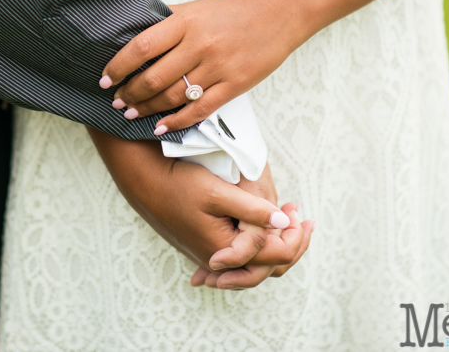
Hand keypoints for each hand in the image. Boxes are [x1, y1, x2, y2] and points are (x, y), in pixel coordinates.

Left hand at [101, 0, 312, 132]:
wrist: (282, 10)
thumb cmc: (237, 6)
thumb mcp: (197, 6)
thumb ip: (169, 21)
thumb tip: (134, 33)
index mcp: (186, 21)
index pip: (141, 47)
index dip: (118, 66)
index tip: (105, 79)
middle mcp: (199, 45)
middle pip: (153, 77)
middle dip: (129, 93)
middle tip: (115, 101)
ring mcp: (218, 67)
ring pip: (173, 96)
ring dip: (147, 108)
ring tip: (131, 113)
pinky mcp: (235, 85)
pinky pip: (200, 109)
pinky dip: (177, 121)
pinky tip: (161, 126)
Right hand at [191, 165, 315, 289]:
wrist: (146, 183)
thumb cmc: (180, 184)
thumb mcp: (219, 193)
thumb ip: (254, 210)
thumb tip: (286, 221)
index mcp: (226, 253)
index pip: (274, 255)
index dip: (293, 234)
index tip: (296, 208)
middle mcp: (220, 263)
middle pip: (269, 266)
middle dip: (292, 242)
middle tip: (303, 216)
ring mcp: (213, 259)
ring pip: (256, 263)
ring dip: (277, 243)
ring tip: (289, 219)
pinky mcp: (209, 249)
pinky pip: (242, 259)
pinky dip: (259, 246)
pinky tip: (267, 232)